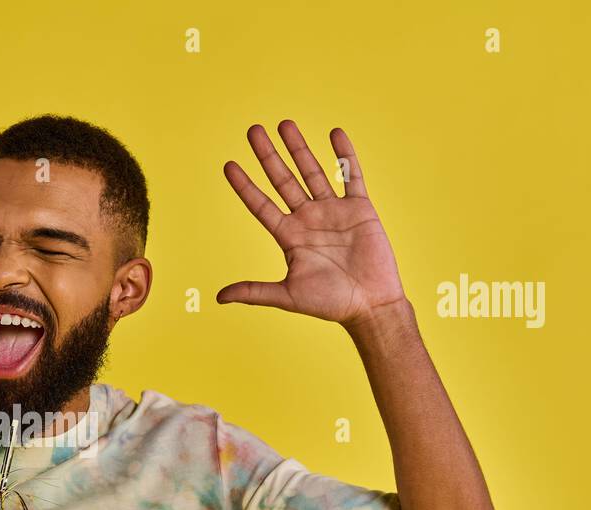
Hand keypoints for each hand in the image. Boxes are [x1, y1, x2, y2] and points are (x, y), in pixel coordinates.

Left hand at [217, 120, 406, 325]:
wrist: (370, 305)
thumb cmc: (330, 303)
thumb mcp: (287, 295)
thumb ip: (255, 292)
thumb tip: (220, 297)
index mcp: (289, 236)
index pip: (261, 205)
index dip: (245, 186)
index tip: (229, 165)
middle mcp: (308, 219)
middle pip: (283, 180)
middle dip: (268, 156)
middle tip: (253, 130)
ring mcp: (333, 211)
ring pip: (312, 172)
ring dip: (299, 148)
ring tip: (284, 124)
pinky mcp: (359, 208)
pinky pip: (351, 176)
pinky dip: (345, 156)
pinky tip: (335, 134)